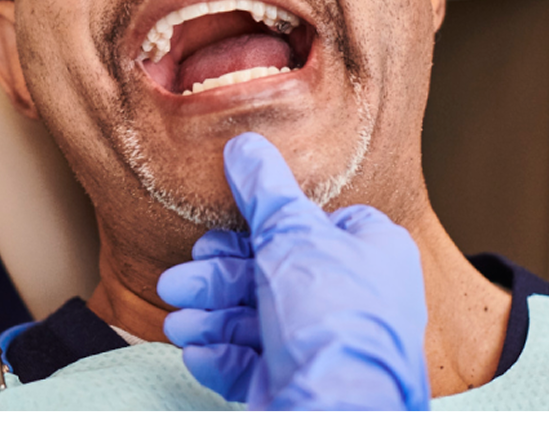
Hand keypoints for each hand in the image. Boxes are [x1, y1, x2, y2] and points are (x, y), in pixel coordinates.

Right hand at [157, 132, 429, 409]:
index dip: (270, 222)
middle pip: (270, 272)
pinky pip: (252, 362)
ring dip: (209, 316)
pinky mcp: (299, 383)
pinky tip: (197, 351)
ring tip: (179, 322)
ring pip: (254, 318)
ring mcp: (325, 346)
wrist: (338, 409)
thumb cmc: (332, 317)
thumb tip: (246, 146)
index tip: (229, 223)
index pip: (317, 223)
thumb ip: (265, 189)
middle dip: (217, 277)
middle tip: (180, 280)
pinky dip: (220, 355)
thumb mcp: (293, 233)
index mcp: (370, 254)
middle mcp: (352, 300)